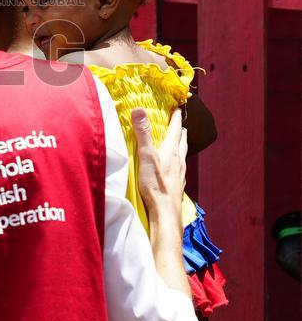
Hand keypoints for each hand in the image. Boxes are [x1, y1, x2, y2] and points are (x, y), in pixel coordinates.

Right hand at [132, 108, 186, 230]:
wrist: (165, 212)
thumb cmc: (156, 184)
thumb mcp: (146, 155)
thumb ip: (142, 133)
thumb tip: (139, 109)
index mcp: (171, 150)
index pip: (175, 129)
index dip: (176, 118)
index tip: (177, 108)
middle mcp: (178, 160)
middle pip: (182, 142)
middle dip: (180, 131)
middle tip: (179, 125)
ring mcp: (179, 174)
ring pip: (182, 155)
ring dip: (180, 147)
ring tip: (178, 143)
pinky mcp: (177, 185)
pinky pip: (179, 169)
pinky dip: (176, 163)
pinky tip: (173, 168)